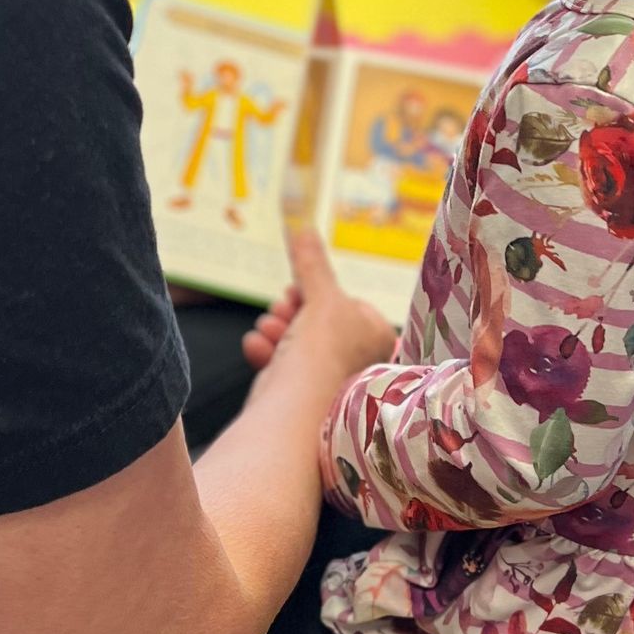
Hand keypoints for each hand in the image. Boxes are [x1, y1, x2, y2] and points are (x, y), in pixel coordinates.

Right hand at [244, 228, 395, 381]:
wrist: (296, 406)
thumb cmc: (324, 350)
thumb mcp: (321, 295)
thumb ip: (312, 262)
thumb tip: (304, 226)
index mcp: (376, 334)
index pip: (344, 302)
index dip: (317, 294)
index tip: (298, 290)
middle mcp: (358, 358)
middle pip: (316, 320)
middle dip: (291, 312)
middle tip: (282, 309)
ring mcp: (329, 378)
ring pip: (296, 341)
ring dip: (276, 331)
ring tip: (270, 331)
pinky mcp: (302, 394)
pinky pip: (281, 364)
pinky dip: (267, 354)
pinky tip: (257, 348)